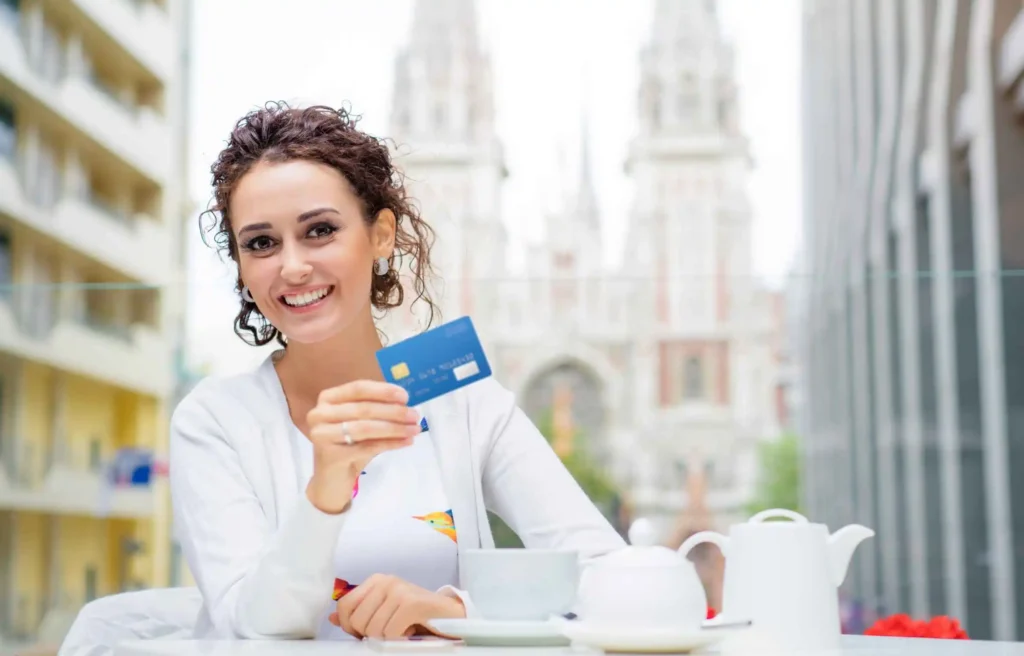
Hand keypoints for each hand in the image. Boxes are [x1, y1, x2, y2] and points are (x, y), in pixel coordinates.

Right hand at [305, 380, 421, 513]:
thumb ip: (378, 410)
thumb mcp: (362, 423)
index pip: (358, 389)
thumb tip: (406, 405)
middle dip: (393, 411)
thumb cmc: (349, 446)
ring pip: (365, 427)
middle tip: (415, 416)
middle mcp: (319, 414)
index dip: (383, 391)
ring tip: (414, 429)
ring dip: (394, 428)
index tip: (405, 396)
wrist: (332, 479)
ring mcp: (321, 435)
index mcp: (328, 399)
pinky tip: (406, 442)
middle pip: (363, 408)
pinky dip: (389, 443)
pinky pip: (366, 447)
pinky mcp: (330, 456)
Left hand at [329, 574, 465, 638]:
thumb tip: (333, 617)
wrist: (450, 615)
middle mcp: (386, 581)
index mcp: (375, 581)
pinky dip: (399, 638)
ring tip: (402, 629)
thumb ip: (360, 613)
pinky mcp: (412, 603)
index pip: (344, 606)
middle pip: (357, 621)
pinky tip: (410, 631)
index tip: (363, 633)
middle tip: (389, 631)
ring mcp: (399, 590)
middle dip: (370, 634)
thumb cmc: (416, 615)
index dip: (349, 626)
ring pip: (373, 630)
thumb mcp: (384, 612)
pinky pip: (391, 632)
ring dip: (388, 638)